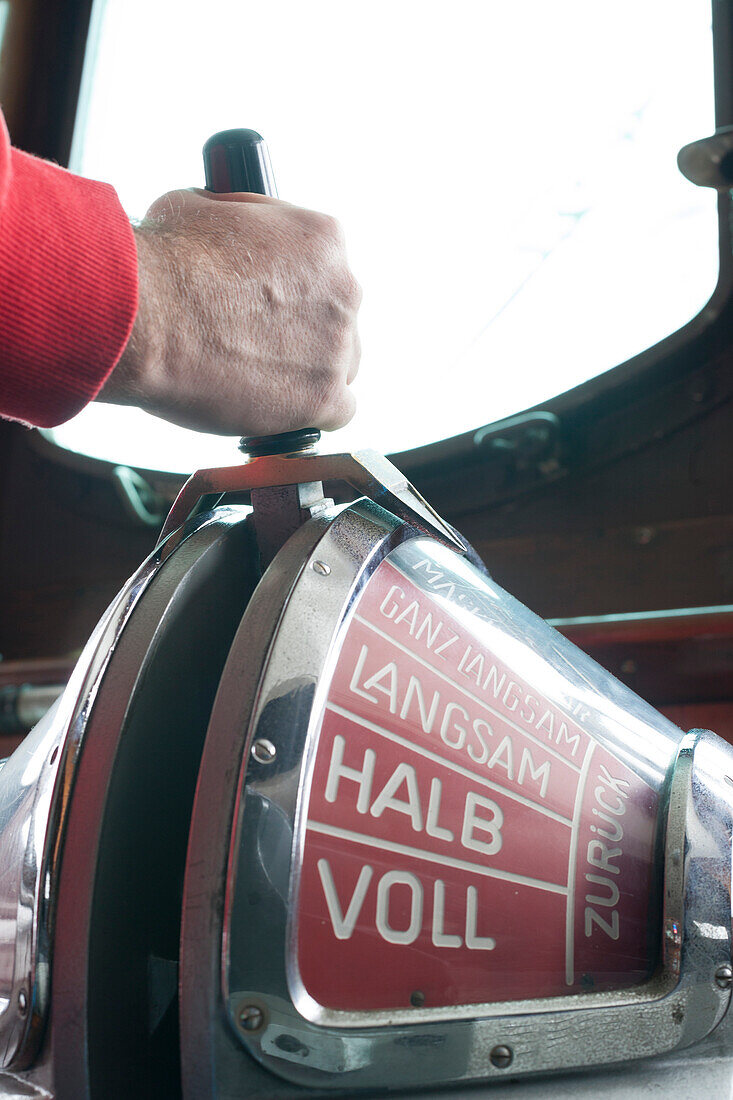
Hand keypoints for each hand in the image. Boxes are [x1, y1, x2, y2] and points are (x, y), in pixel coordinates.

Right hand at [99, 188, 360, 434]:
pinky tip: (282, 409)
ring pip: (340, 365)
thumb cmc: (166, 262)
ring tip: (258, 377)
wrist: (150, 316)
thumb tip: (223, 230)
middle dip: (302, 331)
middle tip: (257, 342)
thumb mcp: (199, 207)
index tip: (265, 304)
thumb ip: (234, 222)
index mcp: (323, 240)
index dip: (291, 289)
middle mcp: (344, 290)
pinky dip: (312, 412)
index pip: (326, 269)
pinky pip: (339, 412)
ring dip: (308, 372)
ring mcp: (336, 347)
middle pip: (336, 319)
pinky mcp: (323, 397)